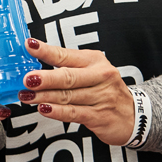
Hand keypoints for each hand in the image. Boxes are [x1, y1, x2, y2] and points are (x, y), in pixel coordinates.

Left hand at [18, 38, 133, 144]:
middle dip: (45, 78)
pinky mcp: (100, 116)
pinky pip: (75, 113)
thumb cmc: (105, 90)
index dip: (46, 51)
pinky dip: (57, 111)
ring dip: (44, 96)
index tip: (29, 45)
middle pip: (68, 77)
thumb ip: (67, 68)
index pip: (66, 54)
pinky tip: (44, 109)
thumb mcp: (92, 72)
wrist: (134, 115)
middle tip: (27, 79)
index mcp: (94, 61)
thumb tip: (33, 66)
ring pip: (68, 96)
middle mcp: (100, 76)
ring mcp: (101, 97)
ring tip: (26, 95)